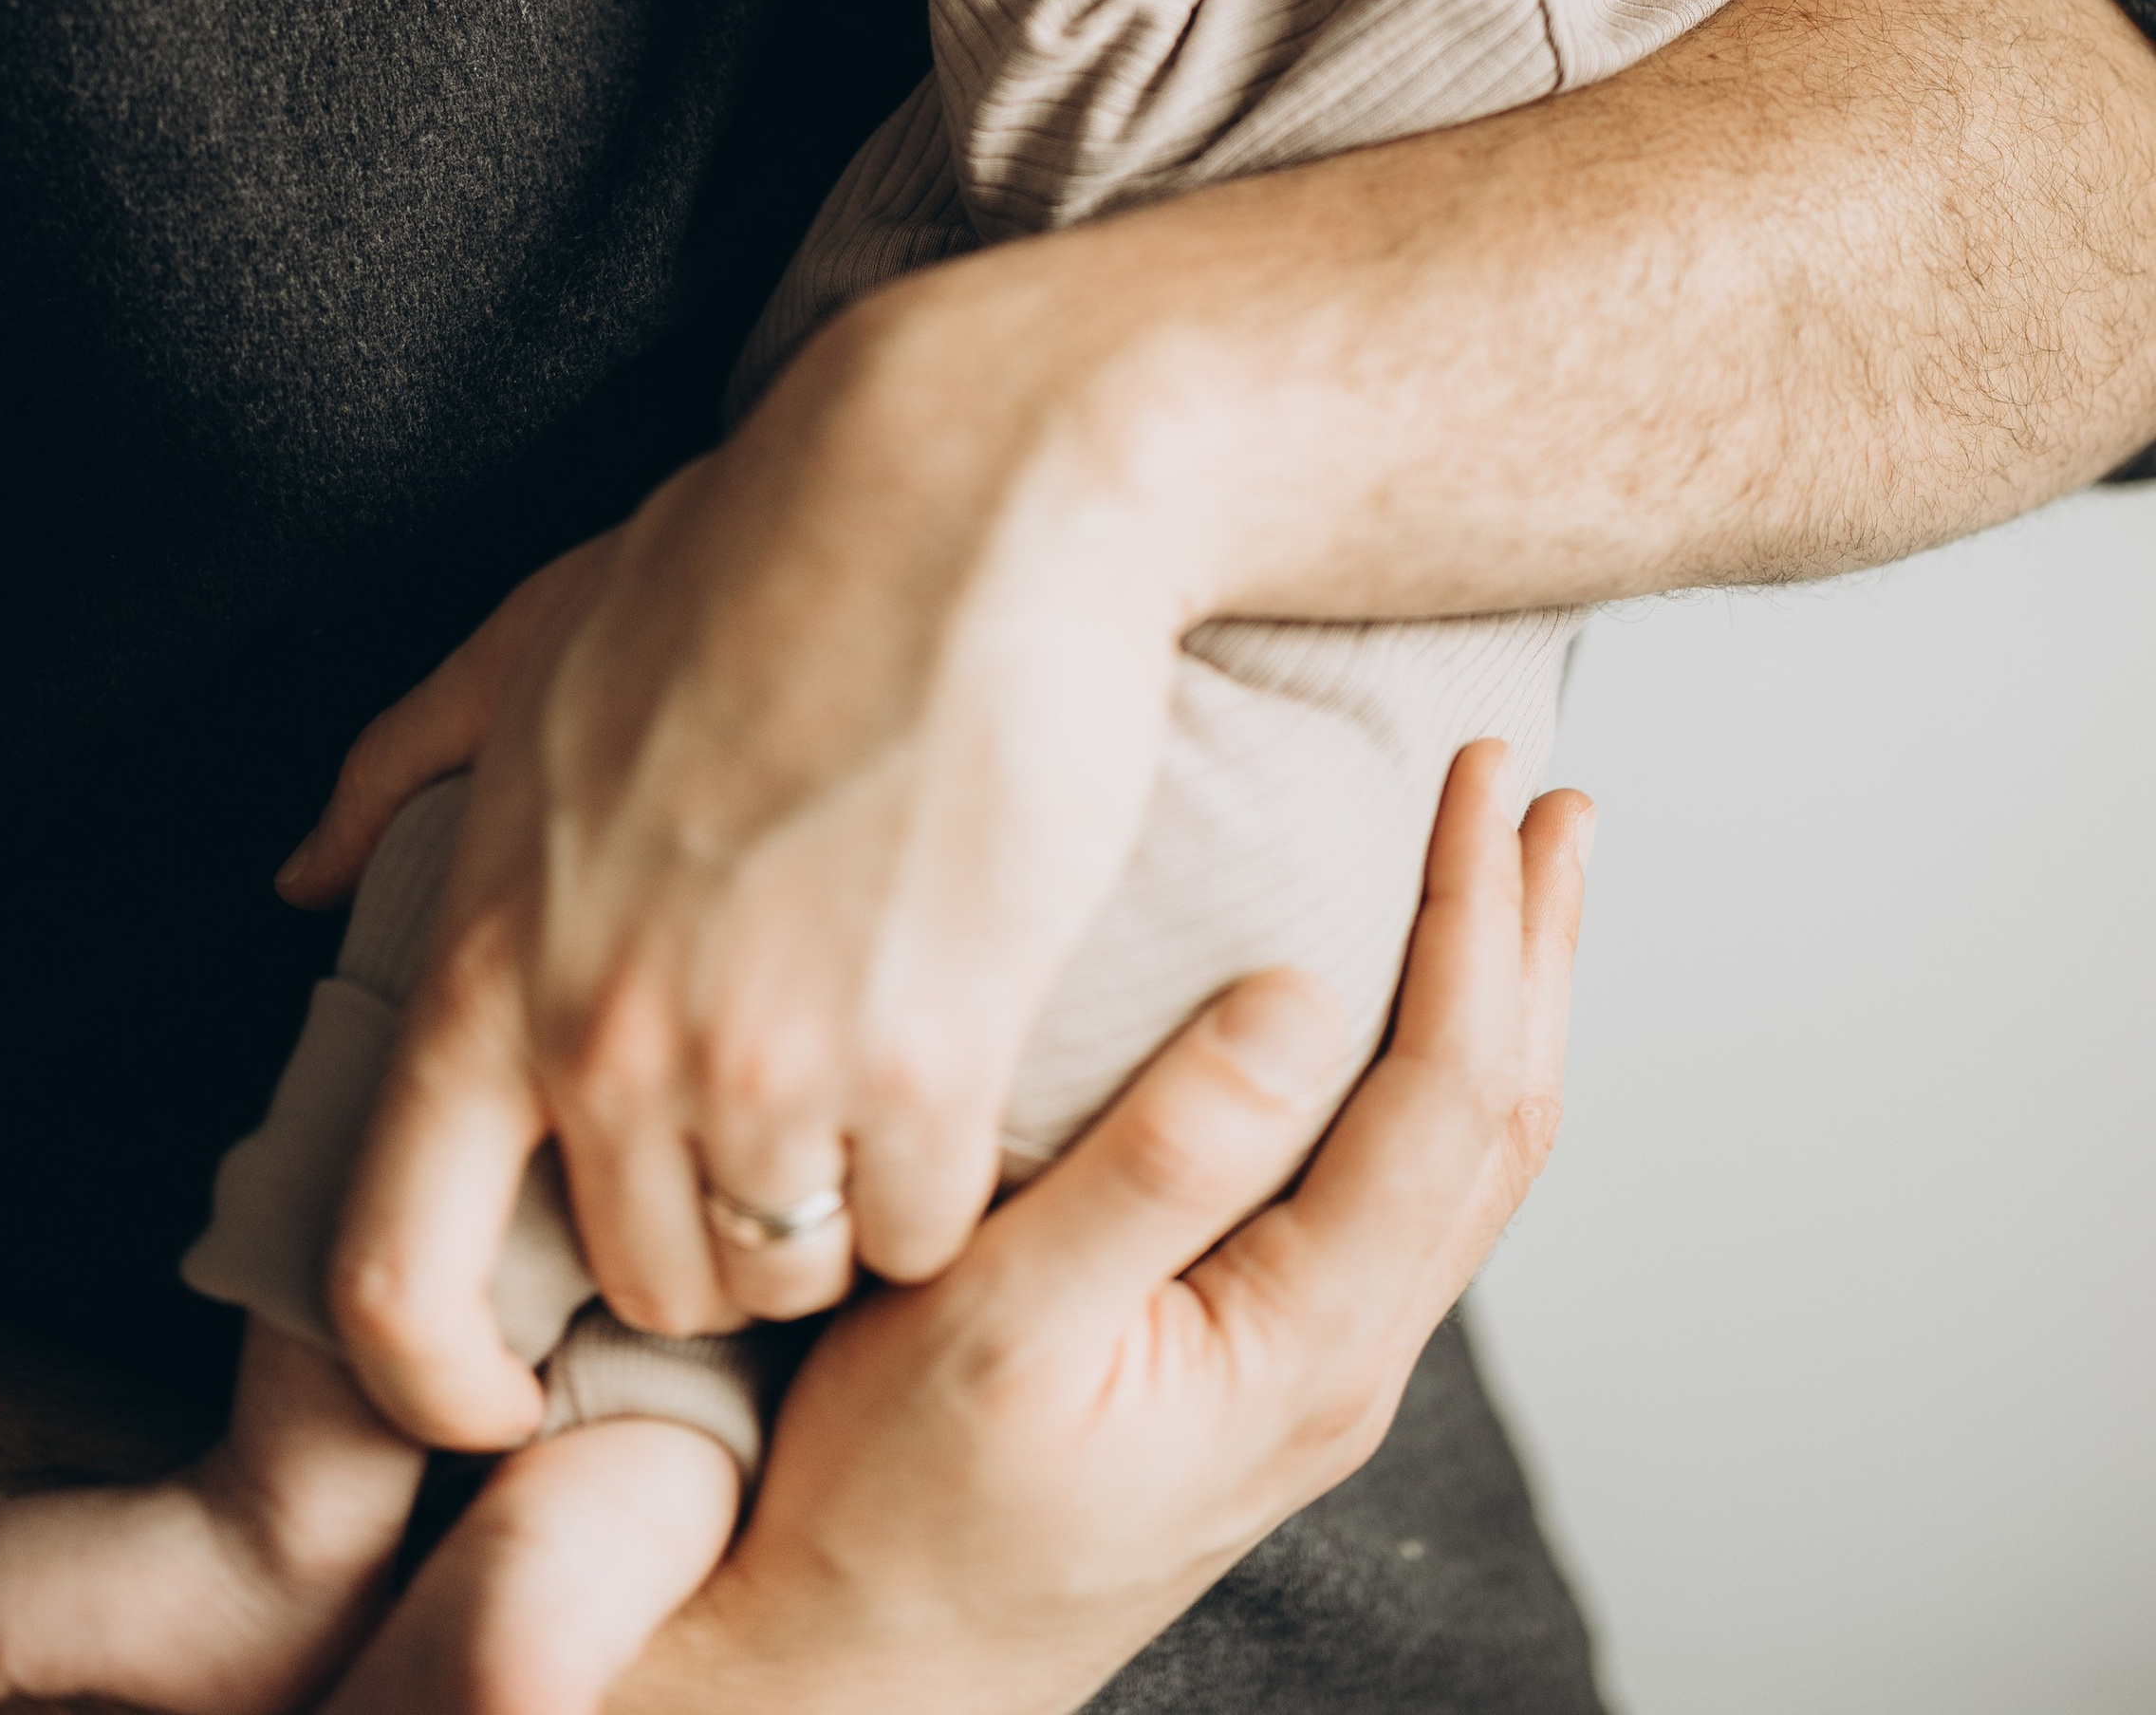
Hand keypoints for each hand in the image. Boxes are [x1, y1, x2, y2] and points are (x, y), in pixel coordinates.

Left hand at [279, 307, 1200, 1447]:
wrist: (971, 482)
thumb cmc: (756, 545)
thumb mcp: (535, 635)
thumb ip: (401, 763)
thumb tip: (296, 875)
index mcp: (490, 956)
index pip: (391, 1277)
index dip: (437, 1383)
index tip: (508, 1394)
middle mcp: (604, 1039)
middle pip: (639, 1282)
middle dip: (700, 1239)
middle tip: (766, 1139)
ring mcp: (763, 1062)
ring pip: (783, 1271)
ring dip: (825, 1216)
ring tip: (866, 1089)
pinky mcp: (927, 1060)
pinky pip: (921, 1229)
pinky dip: (941, 1184)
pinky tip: (959, 1068)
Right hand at [607, 750, 1593, 1714]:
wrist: (855, 1675)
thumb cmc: (893, 1506)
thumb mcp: (1000, 1316)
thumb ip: (1157, 1159)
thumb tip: (1293, 996)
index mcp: (1303, 1344)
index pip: (1448, 1096)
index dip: (1481, 922)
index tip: (1487, 783)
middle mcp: (1342, 1365)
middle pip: (1497, 1127)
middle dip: (1532, 948)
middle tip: (1551, 799)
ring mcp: (1312, 1377)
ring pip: (1463, 1168)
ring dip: (1505, 1009)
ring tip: (1520, 887)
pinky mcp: (1264, 1371)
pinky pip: (1401, 1197)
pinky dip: (1438, 1076)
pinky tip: (1402, 1026)